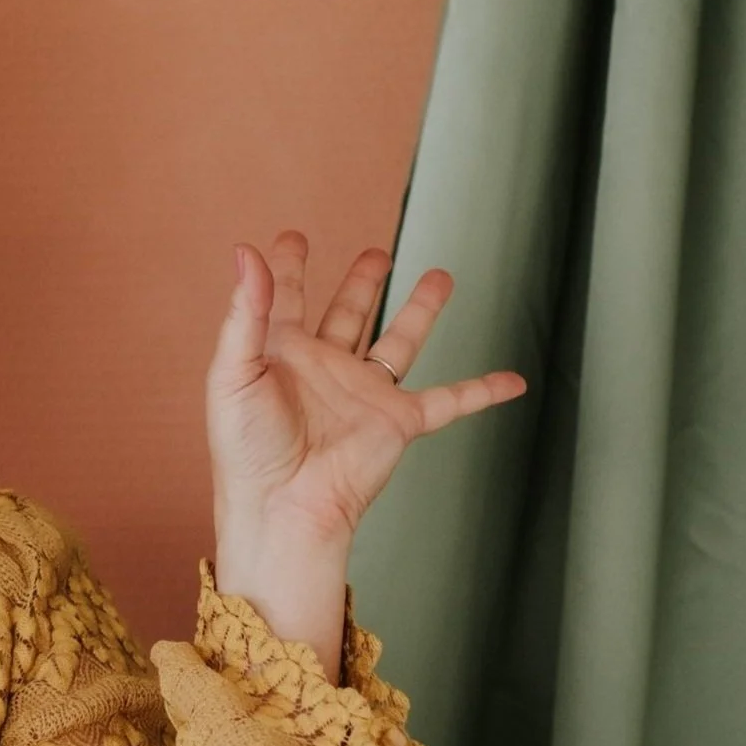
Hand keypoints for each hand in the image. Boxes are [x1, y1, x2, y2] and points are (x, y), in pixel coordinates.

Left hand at [205, 230, 526, 675]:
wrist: (284, 507)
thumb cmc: (246, 450)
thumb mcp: (233, 372)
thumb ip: (245, 311)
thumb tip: (246, 252)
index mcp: (281, 353)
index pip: (284, 299)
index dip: (286, 269)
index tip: (292, 239)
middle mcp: (325, 368)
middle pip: (349, 312)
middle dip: (362, 283)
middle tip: (377, 255)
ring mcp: (364, 394)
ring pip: (400, 341)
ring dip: (421, 310)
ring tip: (440, 277)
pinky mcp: (397, 421)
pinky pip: (449, 401)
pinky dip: (482, 390)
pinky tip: (511, 380)